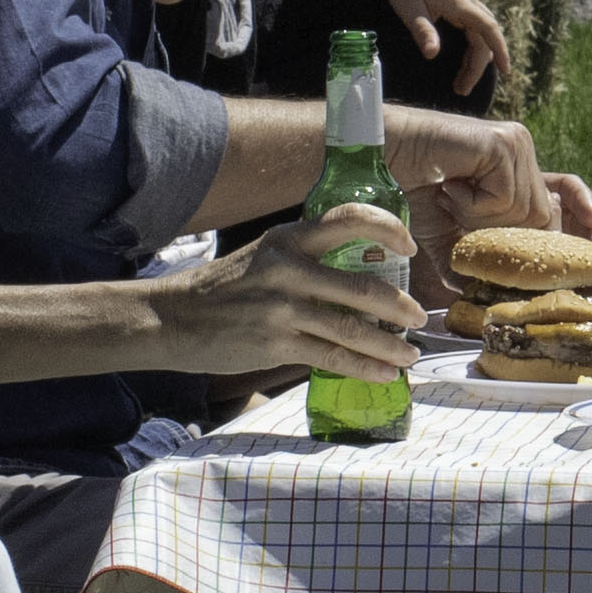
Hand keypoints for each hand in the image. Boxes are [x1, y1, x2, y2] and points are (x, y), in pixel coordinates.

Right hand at [159, 212, 421, 387]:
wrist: (173, 318)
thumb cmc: (225, 288)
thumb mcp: (264, 254)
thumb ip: (306, 256)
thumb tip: (362, 271)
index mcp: (289, 237)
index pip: (348, 219)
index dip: (387, 229)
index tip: (409, 247)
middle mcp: (288, 268)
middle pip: (362, 287)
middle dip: (400, 306)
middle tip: (419, 317)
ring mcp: (281, 308)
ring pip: (352, 329)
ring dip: (389, 344)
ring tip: (409, 354)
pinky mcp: (275, 344)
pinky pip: (332, 357)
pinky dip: (363, 367)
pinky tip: (383, 373)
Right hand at [385, 106, 579, 304]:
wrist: (384, 161)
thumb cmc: (413, 195)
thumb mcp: (450, 241)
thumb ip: (477, 266)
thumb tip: (495, 303)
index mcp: (516, 176)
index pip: (566, 193)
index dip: (584, 218)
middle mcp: (522, 157)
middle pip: (541, 217)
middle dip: (505, 234)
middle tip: (460, 216)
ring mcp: (516, 147)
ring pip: (523, 211)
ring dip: (479, 218)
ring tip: (449, 196)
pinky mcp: (505, 143)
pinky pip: (505, 197)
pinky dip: (474, 204)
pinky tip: (451, 186)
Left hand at [387, 0, 508, 101]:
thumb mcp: (409, 8)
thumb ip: (422, 30)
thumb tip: (432, 54)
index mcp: (459, 2)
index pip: (487, 27)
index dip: (499, 49)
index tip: (506, 70)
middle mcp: (469, 0)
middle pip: (484, 36)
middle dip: (477, 66)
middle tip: (461, 89)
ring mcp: (467, 0)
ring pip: (481, 32)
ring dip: (475, 58)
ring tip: (461, 82)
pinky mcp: (462, 2)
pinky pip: (476, 26)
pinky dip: (474, 46)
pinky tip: (467, 61)